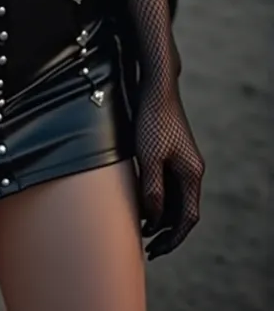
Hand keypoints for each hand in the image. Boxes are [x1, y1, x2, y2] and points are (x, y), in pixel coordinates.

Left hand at [135, 77, 203, 259]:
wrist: (155, 85)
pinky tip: (143, 202)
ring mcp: (184, 160)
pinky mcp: (173, 151)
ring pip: (176, 198)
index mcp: (192, 174)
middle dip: (167, 230)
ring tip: (142, 227)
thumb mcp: (149, 157)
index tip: (155, 250)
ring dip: (162, 214)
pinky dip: (159, 198)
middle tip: (147, 245)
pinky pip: (169, 184)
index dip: (173, 238)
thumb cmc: (152, 119)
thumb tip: (154, 218)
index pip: (188, 217)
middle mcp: (192, 169)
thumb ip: (153, 189)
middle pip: (184, 210)